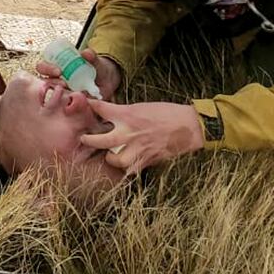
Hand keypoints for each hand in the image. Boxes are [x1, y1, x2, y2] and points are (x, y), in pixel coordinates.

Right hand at [35, 49, 121, 99]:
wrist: (109, 82)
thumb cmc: (98, 68)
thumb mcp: (96, 62)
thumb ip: (92, 57)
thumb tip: (86, 53)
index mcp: (58, 67)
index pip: (43, 67)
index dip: (46, 68)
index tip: (58, 71)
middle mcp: (57, 80)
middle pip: (44, 82)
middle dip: (51, 83)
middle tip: (63, 84)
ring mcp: (63, 92)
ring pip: (53, 95)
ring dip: (58, 95)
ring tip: (70, 94)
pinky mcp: (71, 103)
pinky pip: (65, 106)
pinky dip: (68, 106)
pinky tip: (74, 106)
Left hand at [79, 101, 204, 173]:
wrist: (189, 126)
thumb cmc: (168, 113)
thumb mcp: (142, 106)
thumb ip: (125, 111)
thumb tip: (111, 113)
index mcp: (129, 115)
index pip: (102, 109)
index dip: (91, 106)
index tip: (86, 104)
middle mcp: (130, 133)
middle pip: (101, 141)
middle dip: (89, 140)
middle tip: (84, 139)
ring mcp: (139, 148)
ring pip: (116, 160)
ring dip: (110, 158)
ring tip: (108, 155)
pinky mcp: (148, 160)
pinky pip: (132, 169)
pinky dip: (127, 168)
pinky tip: (125, 164)